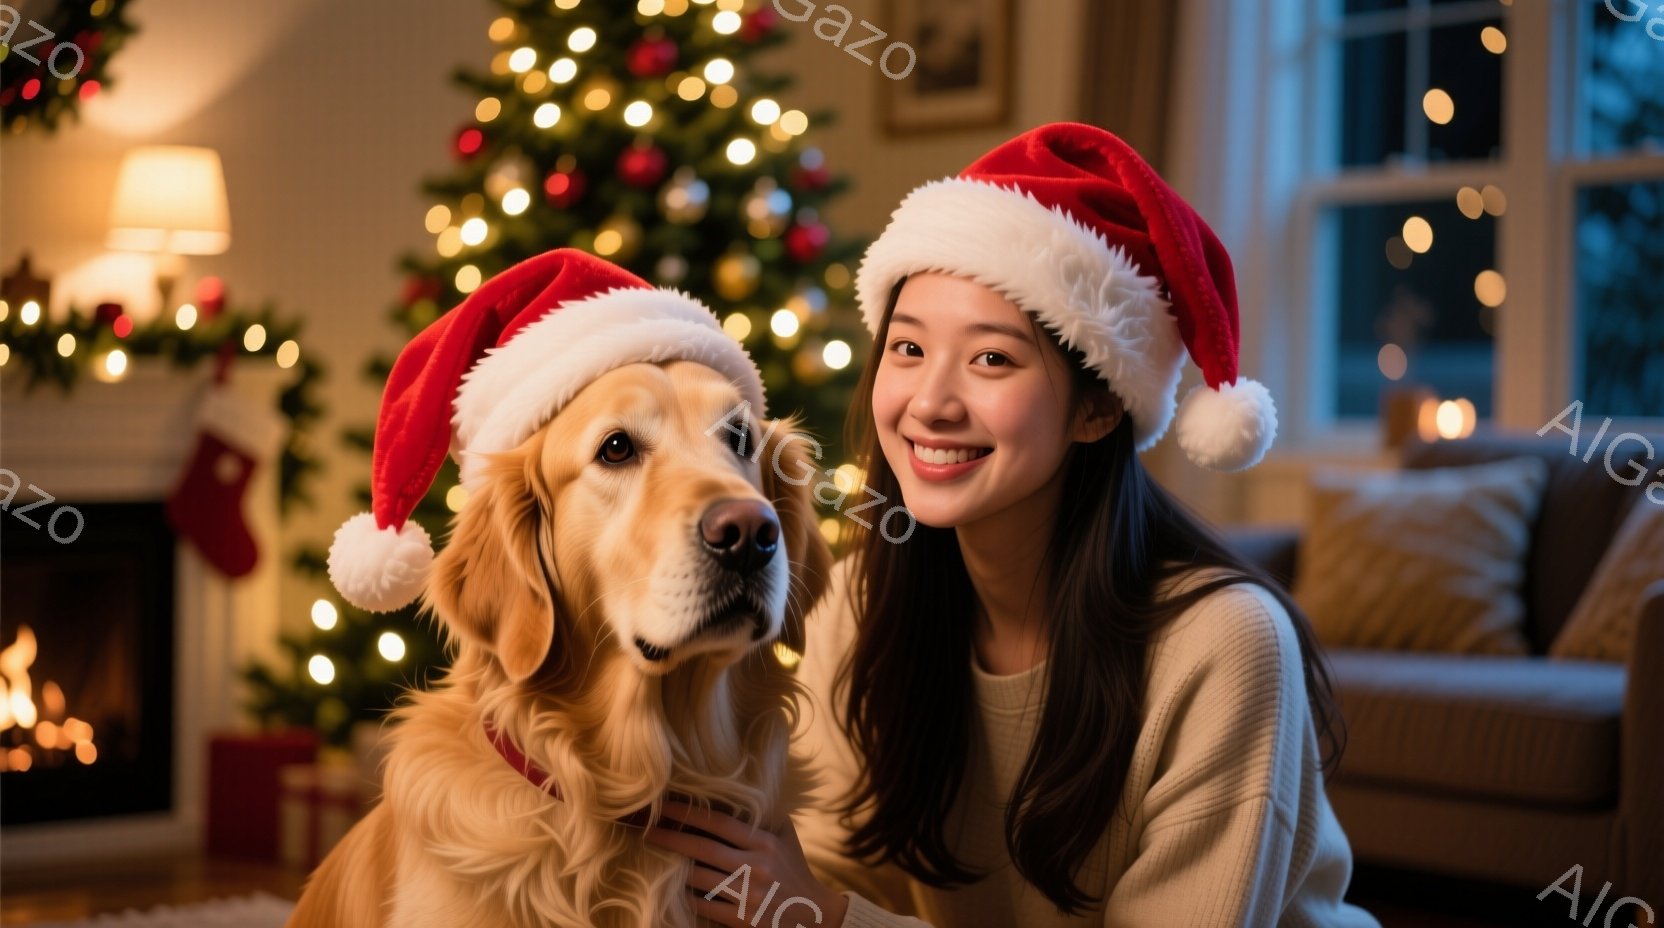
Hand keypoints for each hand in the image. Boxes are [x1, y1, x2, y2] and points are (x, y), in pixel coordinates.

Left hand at [646, 800, 849, 927]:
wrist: (813, 915)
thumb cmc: (794, 870)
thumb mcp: (785, 838)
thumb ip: (763, 817)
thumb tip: (733, 791)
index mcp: (765, 843)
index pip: (720, 823)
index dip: (690, 813)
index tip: (664, 806)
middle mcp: (757, 866)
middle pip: (703, 849)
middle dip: (671, 838)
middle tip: (646, 830)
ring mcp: (749, 895)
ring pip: (700, 878)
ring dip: (674, 868)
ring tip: (652, 857)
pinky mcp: (742, 919)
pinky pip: (705, 906)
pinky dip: (686, 897)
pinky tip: (670, 889)